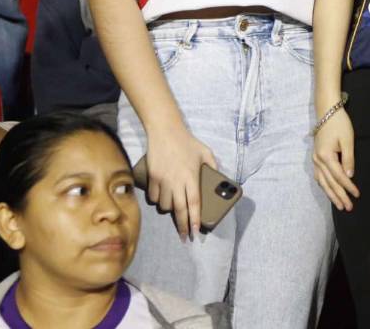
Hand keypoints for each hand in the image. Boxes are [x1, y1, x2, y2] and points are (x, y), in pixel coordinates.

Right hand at [145, 123, 217, 238]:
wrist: (165, 131)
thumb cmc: (187, 142)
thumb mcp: (206, 152)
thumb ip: (213, 166)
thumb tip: (217, 179)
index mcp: (192, 176)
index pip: (194, 203)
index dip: (194, 219)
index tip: (195, 231)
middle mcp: (177, 181)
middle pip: (180, 210)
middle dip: (182, 226)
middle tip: (184, 237)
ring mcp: (163, 180)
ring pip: (165, 205)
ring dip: (170, 211)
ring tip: (174, 210)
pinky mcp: (152, 178)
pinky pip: (153, 197)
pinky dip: (157, 201)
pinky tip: (161, 199)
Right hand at [312, 109, 359, 210]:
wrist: (326, 111)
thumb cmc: (339, 124)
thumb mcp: (348, 140)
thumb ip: (348, 159)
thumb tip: (350, 176)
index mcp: (326, 156)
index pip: (339, 176)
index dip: (348, 187)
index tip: (357, 195)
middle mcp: (318, 160)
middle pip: (330, 182)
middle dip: (340, 196)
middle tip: (348, 208)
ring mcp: (315, 159)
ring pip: (322, 182)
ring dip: (331, 194)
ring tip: (339, 205)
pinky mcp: (315, 157)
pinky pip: (319, 176)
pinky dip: (324, 186)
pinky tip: (329, 192)